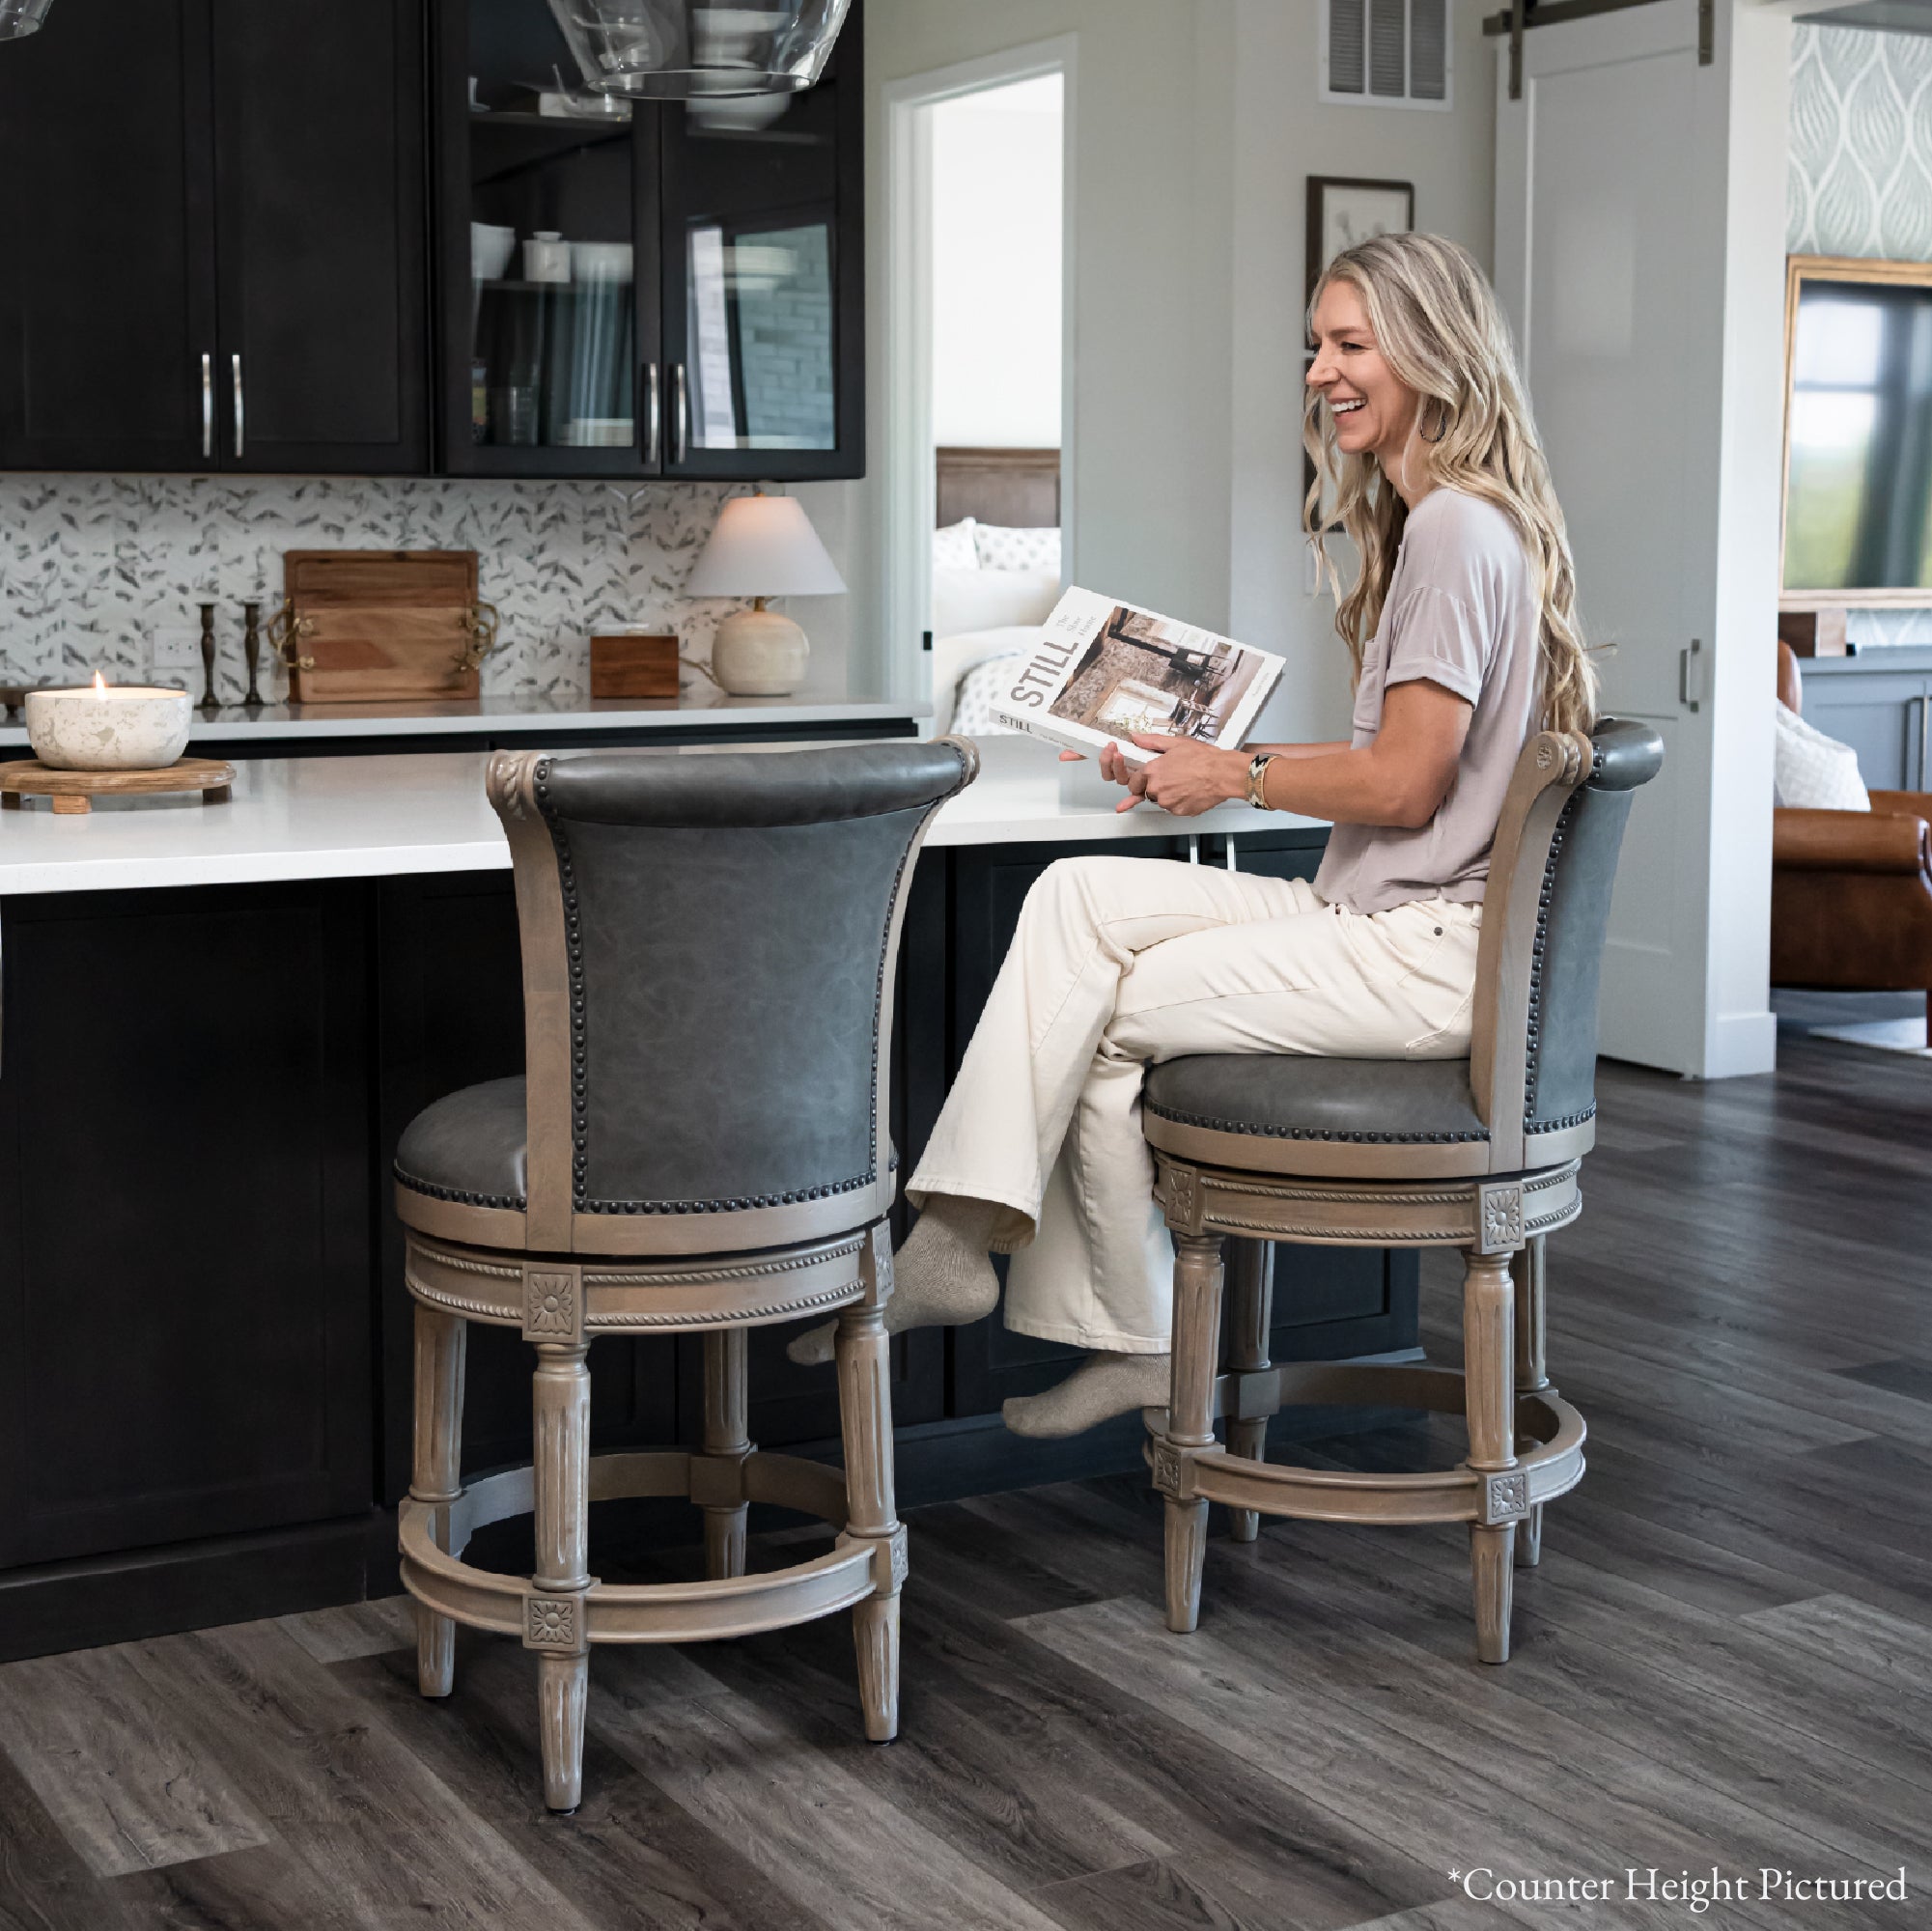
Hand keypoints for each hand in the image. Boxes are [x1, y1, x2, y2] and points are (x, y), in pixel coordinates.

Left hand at [1113, 734, 1248, 816]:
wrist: (1222, 773)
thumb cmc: (1203, 758)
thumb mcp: (1176, 743)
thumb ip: (1152, 742)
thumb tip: (1137, 738)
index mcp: (1153, 771)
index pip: (1133, 783)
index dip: (1139, 781)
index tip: (1145, 780)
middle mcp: (1157, 788)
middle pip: (1147, 793)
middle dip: (1155, 787)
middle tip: (1172, 779)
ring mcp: (1167, 802)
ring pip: (1162, 801)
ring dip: (1168, 795)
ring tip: (1184, 783)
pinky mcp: (1179, 811)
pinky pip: (1174, 808)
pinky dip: (1180, 802)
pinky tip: (1190, 791)